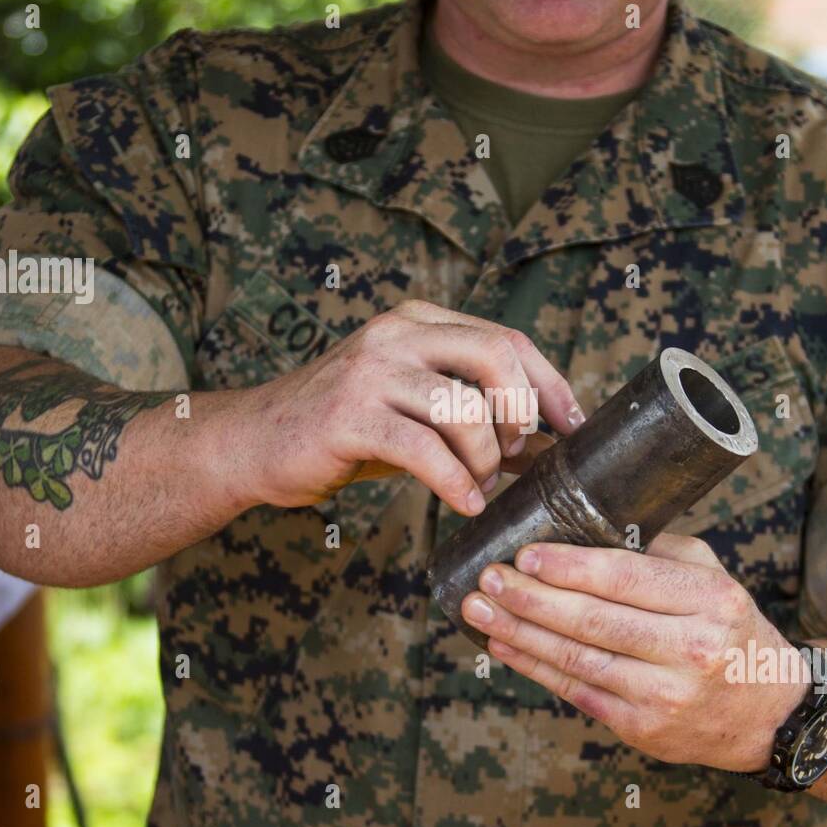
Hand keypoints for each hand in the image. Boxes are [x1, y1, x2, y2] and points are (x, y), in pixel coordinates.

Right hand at [237, 300, 581, 514]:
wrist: (254, 443)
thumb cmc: (343, 430)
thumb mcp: (414, 410)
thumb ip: (472, 416)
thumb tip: (545, 445)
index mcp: (418, 322)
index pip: (507, 340)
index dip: (549, 385)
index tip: (572, 426)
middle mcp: (397, 335)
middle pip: (497, 357)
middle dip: (522, 414)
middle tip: (515, 454)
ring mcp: (372, 372)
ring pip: (465, 408)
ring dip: (486, 458)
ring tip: (478, 484)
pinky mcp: (350, 416)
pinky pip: (426, 450)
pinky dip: (456, 483)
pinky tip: (463, 503)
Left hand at [460, 533, 808, 770]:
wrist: (769, 714)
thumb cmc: (731, 631)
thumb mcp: (713, 577)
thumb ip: (657, 552)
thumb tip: (584, 527)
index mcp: (709, 599)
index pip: (627, 578)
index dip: (569, 567)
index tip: (525, 554)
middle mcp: (690, 649)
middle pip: (594, 621)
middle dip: (531, 599)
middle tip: (488, 579)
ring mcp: (665, 696)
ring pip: (576, 660)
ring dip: (519, 633)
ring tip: (479, 611)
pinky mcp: (643, 729)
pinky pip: (576, 692)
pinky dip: (535, 667)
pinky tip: (505, 646)